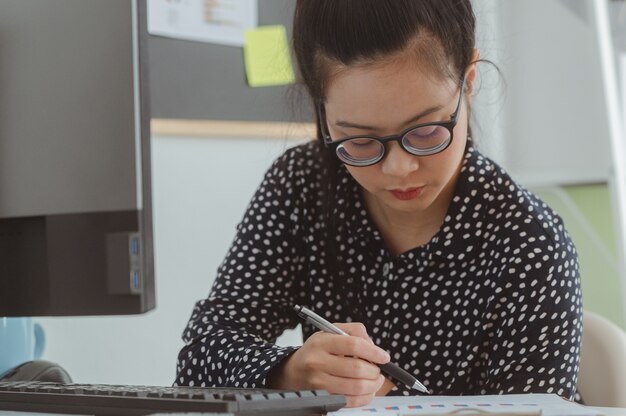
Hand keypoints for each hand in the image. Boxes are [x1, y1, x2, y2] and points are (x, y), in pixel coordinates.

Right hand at [267, 322, 390, 406]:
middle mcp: (318, 362)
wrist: (292, 371)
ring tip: (374, 380)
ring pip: (356, 387)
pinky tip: (366, 391)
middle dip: (374, 371)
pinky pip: (350, 402)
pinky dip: (364, 397)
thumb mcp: (329, 332)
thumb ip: (353, 331)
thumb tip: (371, 344)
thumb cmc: (315, 351)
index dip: (373, 352)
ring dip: (372, 385)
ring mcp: (319, 382)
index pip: (353, 345)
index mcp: (322, 342)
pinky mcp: (321, 397)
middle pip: (356, 368)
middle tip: (378, 370)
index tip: (384, 356)